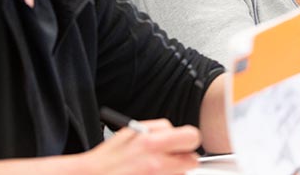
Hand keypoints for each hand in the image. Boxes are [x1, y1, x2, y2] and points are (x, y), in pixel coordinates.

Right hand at [80, 118, 199, 174]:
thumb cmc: (107, 159)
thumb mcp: (131, 132)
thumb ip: (158, 129)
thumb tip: (175, 132)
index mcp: (152, 143)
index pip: (191, 137)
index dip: (187, 140)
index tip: (182, 144)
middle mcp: (157, 164)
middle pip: (192, 160)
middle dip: (185, 159)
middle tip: (172, 160)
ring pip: (181, 174)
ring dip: (172, 172)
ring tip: (152, 170)